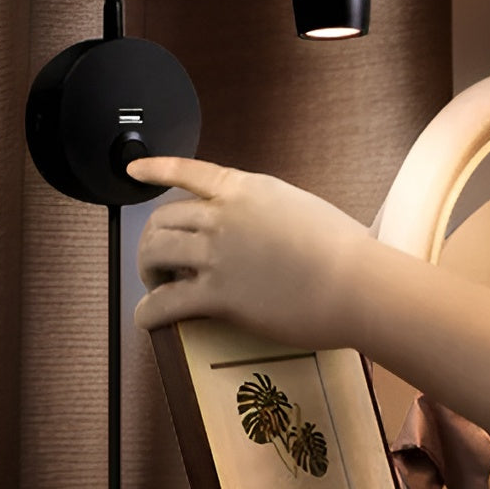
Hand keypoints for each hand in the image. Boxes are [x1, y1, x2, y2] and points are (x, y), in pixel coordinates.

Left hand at [128, 156, 376, 349]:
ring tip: (155, 285)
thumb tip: (260, 227)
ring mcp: (218, 253)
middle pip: (163, 218)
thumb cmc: (344, 250)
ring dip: (146, 270)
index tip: (134, 170)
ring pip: (155, 253)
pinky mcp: (217, 294)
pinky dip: (148, 312)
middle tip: (160, 262)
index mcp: (247, 188)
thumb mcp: (301, 208)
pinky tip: (148, 319)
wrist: (355, 282)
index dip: (156, 169)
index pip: (189, 171)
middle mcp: (225, 215)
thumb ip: (269, 211)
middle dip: (153, 239)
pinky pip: (163, 302)